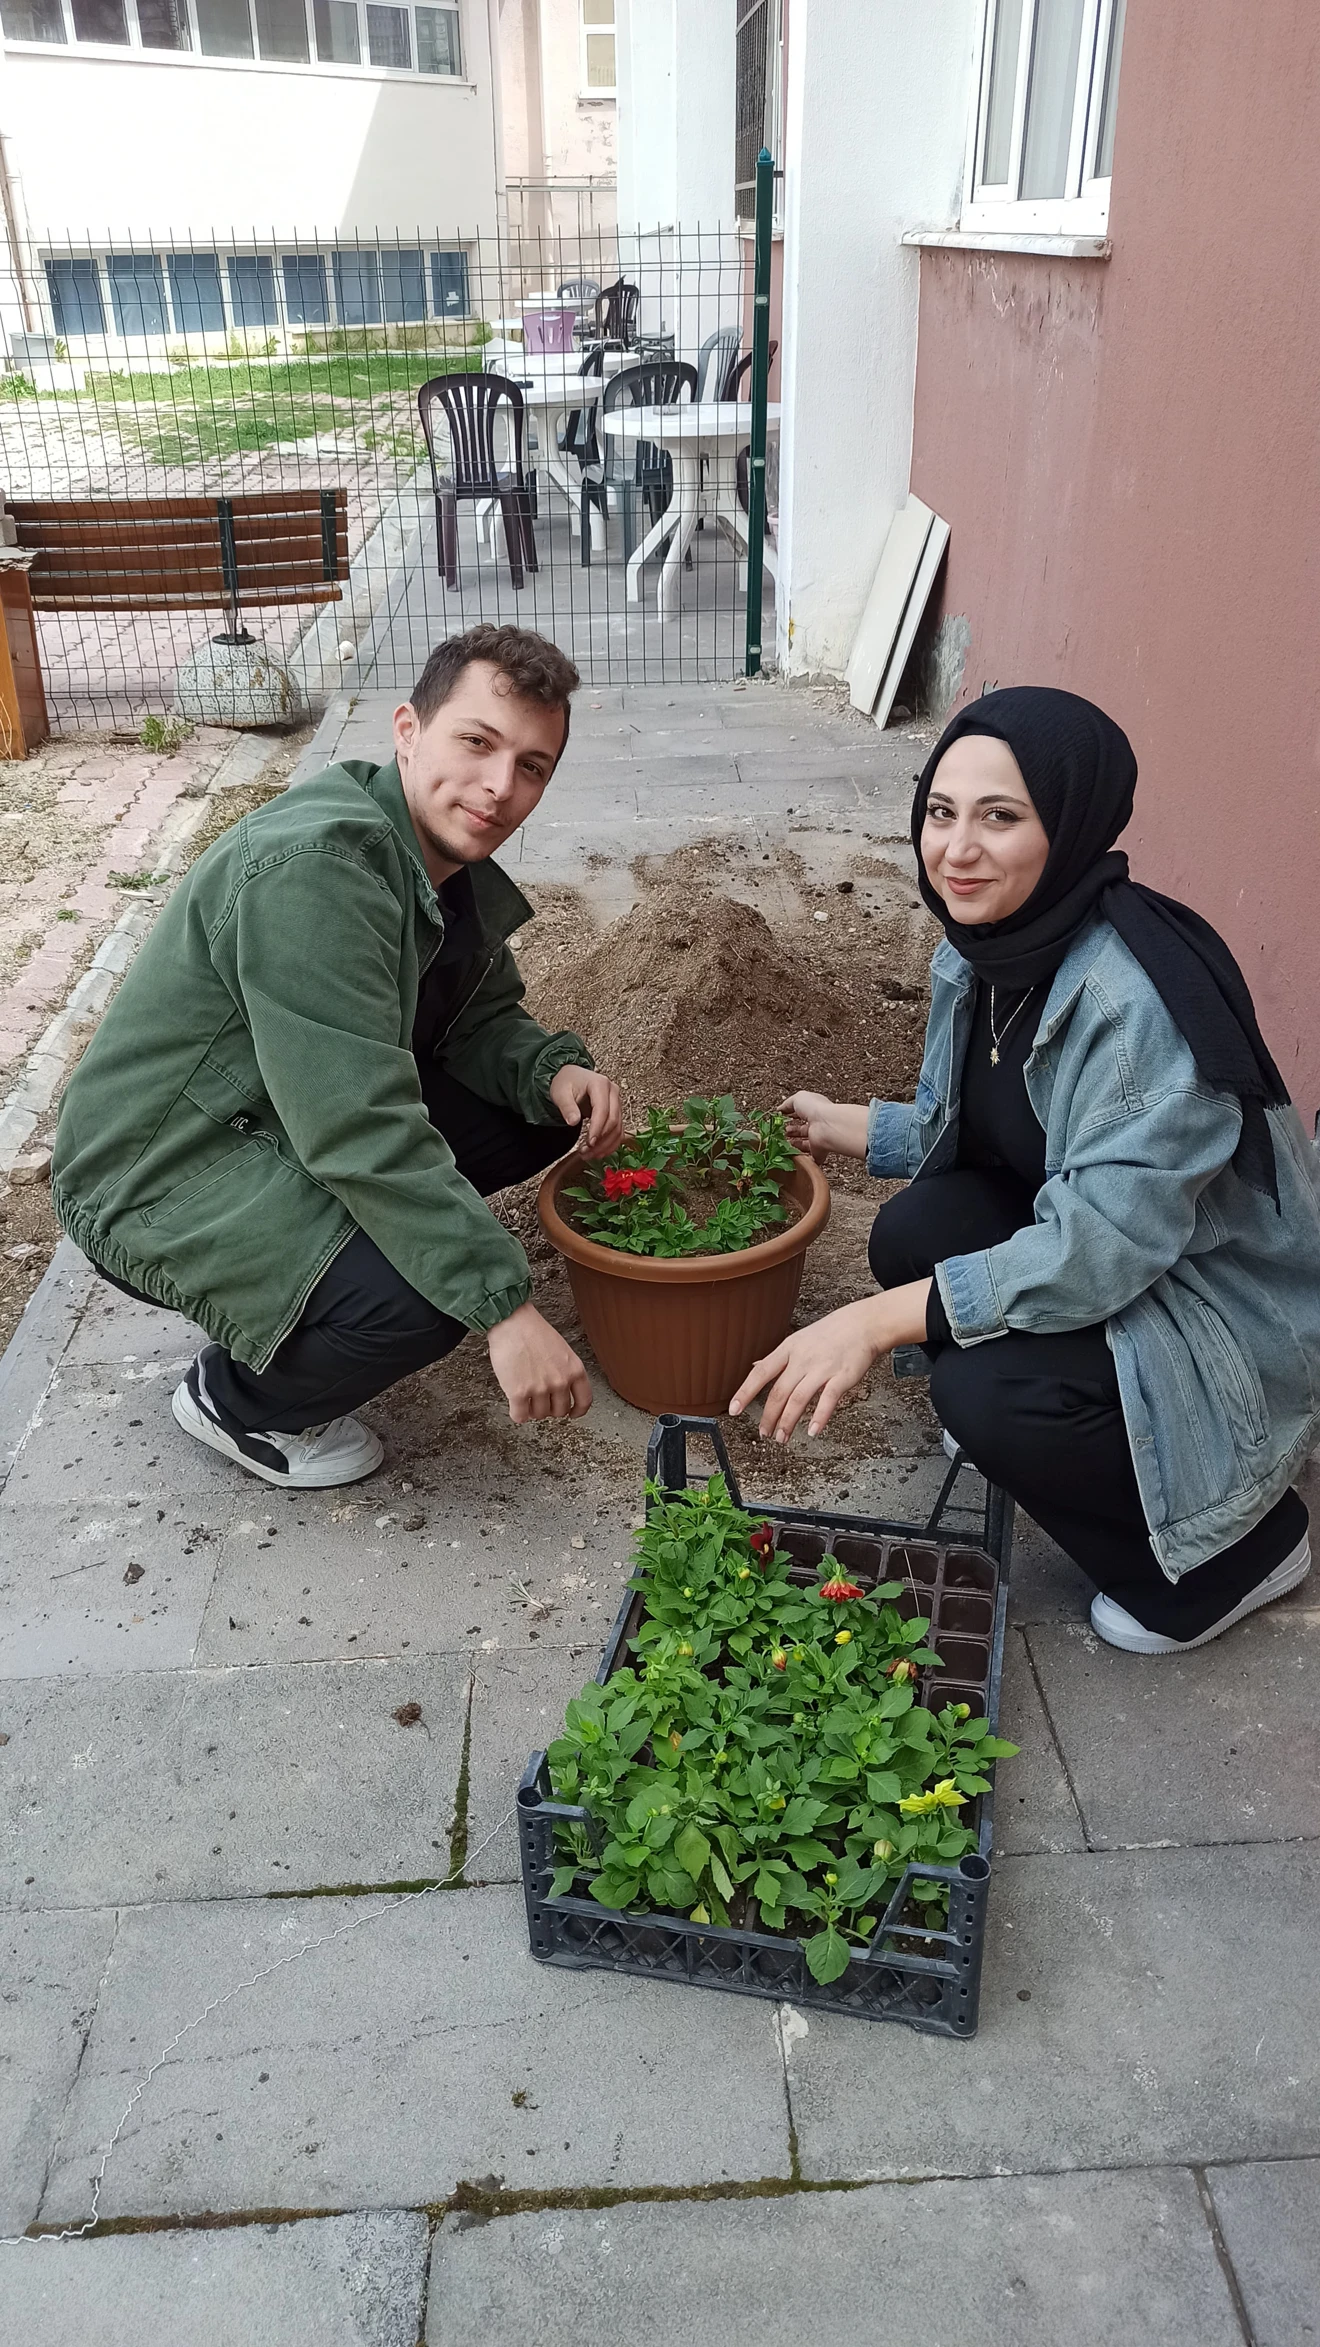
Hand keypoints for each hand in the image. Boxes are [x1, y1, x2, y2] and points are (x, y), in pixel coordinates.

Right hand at [487, 1301, 592, 1423]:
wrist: (512, 1323)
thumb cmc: (534, 1331)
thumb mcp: (563, 1350)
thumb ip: (566, 1371)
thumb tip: (562, 1390)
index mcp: (575, 1370)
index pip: (584, 1400)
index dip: (578, 1410)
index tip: (572, 1413)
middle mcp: (560, 1382)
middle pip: (560, 1411)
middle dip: (550, 1408)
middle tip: (541, 1400)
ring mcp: (540, 1389)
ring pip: (539, 1415)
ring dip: (532, 1410)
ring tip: (526, 1397)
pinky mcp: (519, 1393)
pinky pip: (520, 1416)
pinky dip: (518, 1414)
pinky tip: (516, 1406)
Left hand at [549, 1064, 624, 1158]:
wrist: (571, 1077)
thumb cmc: (566, 1082)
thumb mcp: (560, 1093)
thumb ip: (567, 1107)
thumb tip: (573, 1121)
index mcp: (600, 1084)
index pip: (603, 1110)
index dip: (597, 1128)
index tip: (589, 1143)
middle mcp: (613, 1092)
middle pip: (613, 1120)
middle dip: (601, 1140)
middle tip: (586, 1152)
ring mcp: (617, 1102)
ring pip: (618, 1128)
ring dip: (605, 1145)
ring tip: (589, 1155)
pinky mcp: (616, 1112)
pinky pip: (618, 1131)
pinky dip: (610, 1144)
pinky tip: (599, 1153)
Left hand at [728, 1280, 931, 1441]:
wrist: (862, 1324)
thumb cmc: (830, 1334)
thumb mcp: (798, 1340)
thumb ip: (778, 1358)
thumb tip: (754, 1366)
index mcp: (789, 1349)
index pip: (761, 1372)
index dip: (745, 1392)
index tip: (733, 1409)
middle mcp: (802, 1359)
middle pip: (779, 1391)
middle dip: (769, 1416)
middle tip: (764, 1433)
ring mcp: (822, 1368)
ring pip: (799, 1399)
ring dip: (788, 1422)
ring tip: (782, 1437)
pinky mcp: (842, 1377)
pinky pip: (828, 1400)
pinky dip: (819, 1417)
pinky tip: (813, 1432)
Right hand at [778, 1091, 869, 1163]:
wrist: (827, 1125)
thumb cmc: (816, 1109)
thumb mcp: (798, 1099)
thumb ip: (788, 1103)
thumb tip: (780, 1108)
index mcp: (814, 1110)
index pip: (801, 1113)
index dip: (791, 1116)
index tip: (781, 1119)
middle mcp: (818, 1124)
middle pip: (803, 1129)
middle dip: (791, 1131)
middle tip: (781, 1132)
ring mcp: (818, 1138)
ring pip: (805, 1143)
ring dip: (794, 1143)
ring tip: (782, 1143)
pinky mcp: (819, 1151)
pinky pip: (810, 1156)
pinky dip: (802, 1157)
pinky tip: (791, 1155)